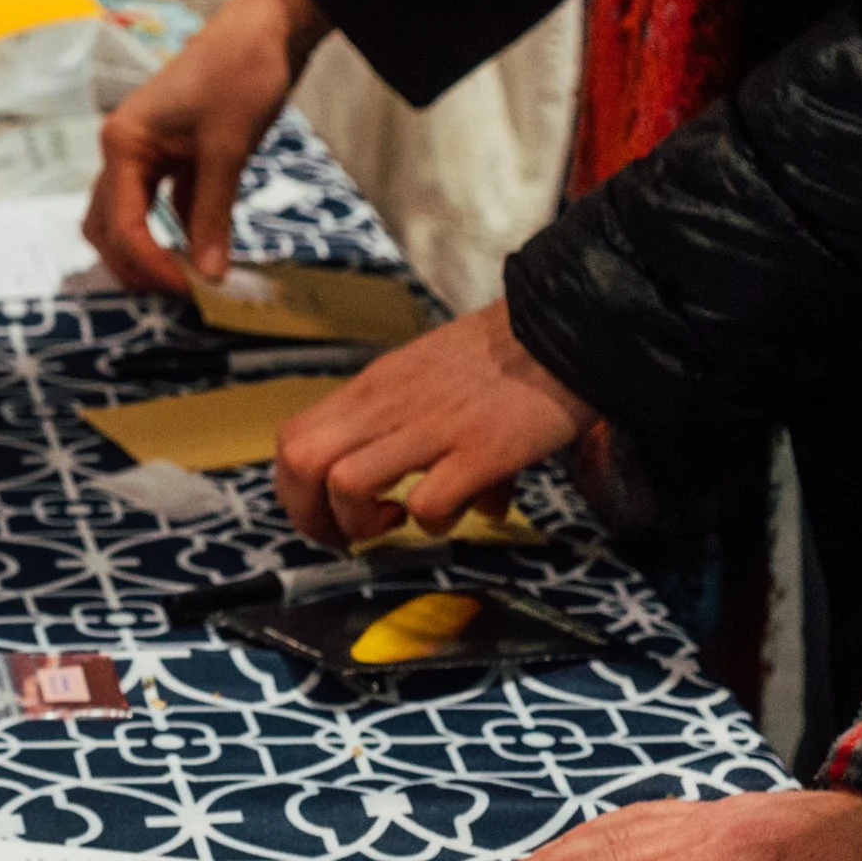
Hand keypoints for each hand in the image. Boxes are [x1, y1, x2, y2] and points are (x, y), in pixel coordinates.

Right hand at [86, 0, 327, 288]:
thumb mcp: (227, 151)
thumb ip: (212, 216)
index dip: (151, 265)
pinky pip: (160, 204)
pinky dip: (174, 231)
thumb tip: (209, 275)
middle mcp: (122, 149)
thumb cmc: (241, 75)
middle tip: (175, 295)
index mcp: (123, 144)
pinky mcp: (171, 153)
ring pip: (126, 218)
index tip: (187, 290)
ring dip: (146, 251)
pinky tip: (201, 251)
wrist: (267, 27)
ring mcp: (143, 151)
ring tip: (183, 280)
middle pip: (108, 227)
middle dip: (134, 265)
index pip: (122, 225)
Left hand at [274, 302, 591, 544]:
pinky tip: (453, 510)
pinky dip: (431, 520)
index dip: (295, 491)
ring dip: (361, 521)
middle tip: (348, 534)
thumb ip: (430, 437)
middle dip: (311, 516)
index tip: (326, 514)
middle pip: (301, 462)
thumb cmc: (507, 355)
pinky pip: (426, 502)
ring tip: (396, 519)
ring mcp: (432, 427)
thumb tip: (472, 504)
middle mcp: (390, 404)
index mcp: (375, 387)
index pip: (293, 438)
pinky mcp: (479, 449)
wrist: (568, 326)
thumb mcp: (439, 379)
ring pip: (345, 484)